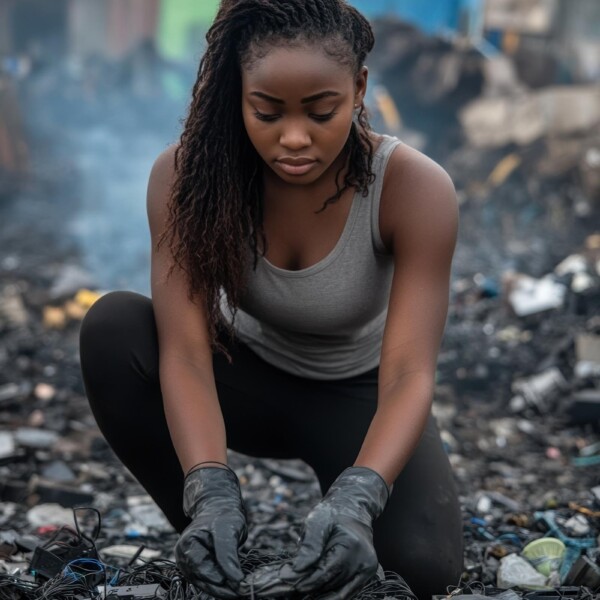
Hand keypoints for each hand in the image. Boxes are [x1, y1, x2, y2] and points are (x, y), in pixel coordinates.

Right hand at [174, 465, 246, 598]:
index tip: (237, 585)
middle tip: (240, 593)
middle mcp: (184, 555)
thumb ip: (229, 555)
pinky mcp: (196, 568)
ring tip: (238, 592)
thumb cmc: (223, 516)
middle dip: (221, 588)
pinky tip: (232, 587)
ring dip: (221, 589)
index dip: (218, 578)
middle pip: (201, 579)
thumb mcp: (228, 531)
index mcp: (188, 543)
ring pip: (204, 582)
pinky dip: (219, 585)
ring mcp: (189, 562)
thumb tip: (236, 580)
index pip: (201, 568)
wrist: (219, 509)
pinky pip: (207, 580)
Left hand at [242, 466, 389, 598]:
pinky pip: (345, 593)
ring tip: (294, 595)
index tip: (285, 581)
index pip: (325, 571)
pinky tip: (311, 596)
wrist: (353, 509)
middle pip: (330, 584)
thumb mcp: (317, 521)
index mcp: (352, 546)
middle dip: (306, 588)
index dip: (304, 580)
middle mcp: (363, 562)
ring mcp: (366, 571)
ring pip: (337, 593)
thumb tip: (297, 570)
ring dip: (316, 595)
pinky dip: (328, 596)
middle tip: (284, 590)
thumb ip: (309, 545)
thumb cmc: (332, 513)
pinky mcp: (364, 576)